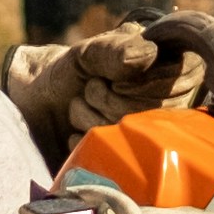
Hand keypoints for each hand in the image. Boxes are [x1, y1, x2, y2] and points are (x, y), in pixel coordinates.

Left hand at [3, 14, 206, 155]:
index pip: (176, 82)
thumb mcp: (88, 53)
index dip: (137, 84)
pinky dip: (86, 143)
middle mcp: (172, 106)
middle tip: (90, 90)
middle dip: (108, 100)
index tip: (113, 78)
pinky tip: (79, 134)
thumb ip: (114, 49)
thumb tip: (148, 54)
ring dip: (92, 119)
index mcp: (174, 70)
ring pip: (131, 134)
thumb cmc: (69, 72)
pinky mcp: (130, 164)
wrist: (36, 106)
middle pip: (152, 113)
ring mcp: (152, 138)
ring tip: (82, 107)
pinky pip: (115, 159)